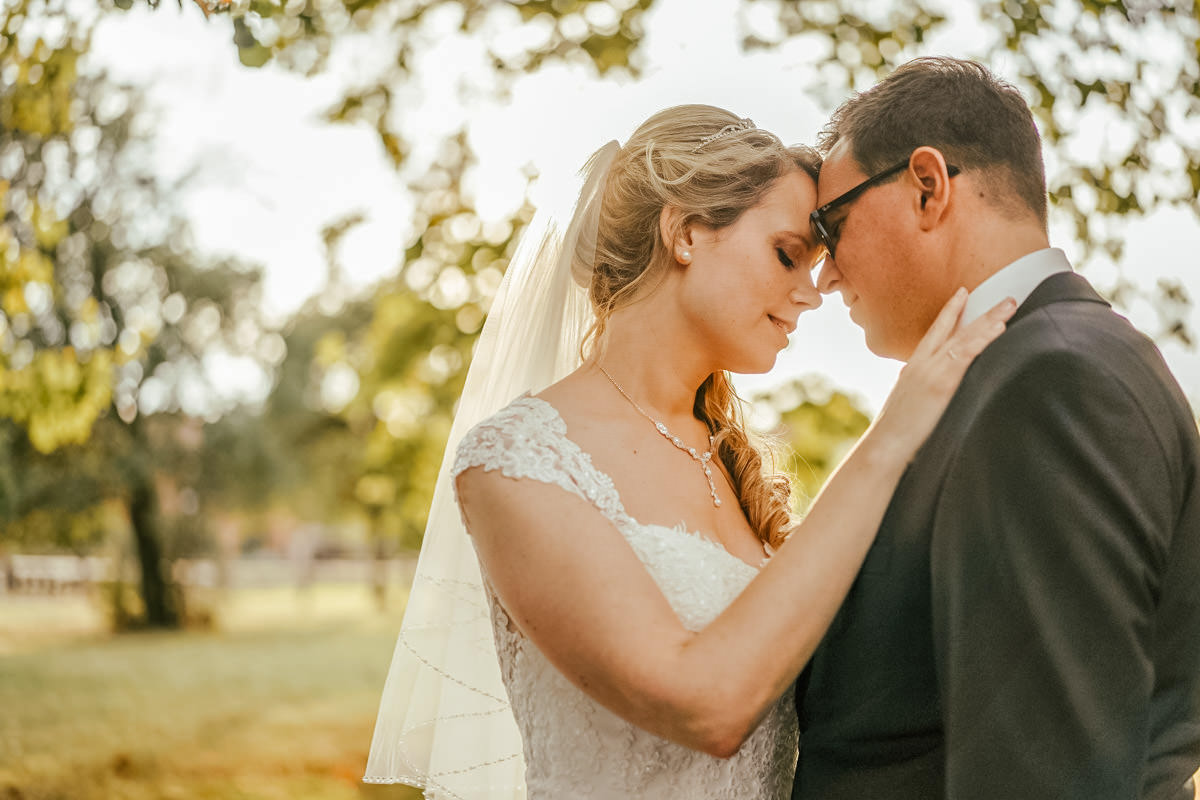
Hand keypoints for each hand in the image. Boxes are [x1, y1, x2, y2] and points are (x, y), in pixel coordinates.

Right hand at [870, 288, 1016, 459]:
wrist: (885, 445)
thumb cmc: (897, 433)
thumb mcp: (908, 403)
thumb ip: (921, 390)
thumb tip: (932, 389)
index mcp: (913, 367)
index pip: (934, 332)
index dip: (949, 311)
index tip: (963, 293)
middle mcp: (921, 363)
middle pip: (953, 329)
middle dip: (980, 311)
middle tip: (1006, 298)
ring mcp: (931, 370)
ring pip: (964, 337)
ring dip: (990, 320)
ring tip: (1010, 306)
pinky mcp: (941, 382)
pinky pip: (966, 353)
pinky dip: (983, 338)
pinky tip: (999, 328)